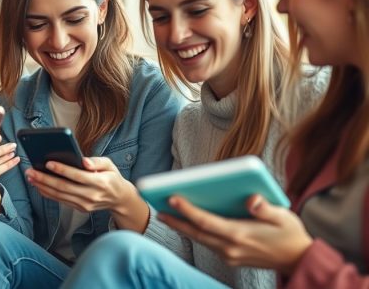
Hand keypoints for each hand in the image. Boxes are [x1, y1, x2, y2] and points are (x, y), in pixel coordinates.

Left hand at [25, 157, 137, 212]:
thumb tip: (83, 161)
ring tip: (30, 177)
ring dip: (42, 186)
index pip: (78, 176)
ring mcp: (85, 204)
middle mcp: (91, 195)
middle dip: (45, 179)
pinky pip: (60, 200)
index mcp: (100, 182)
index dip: (62, 170)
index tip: (48, 163)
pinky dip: (48, 193)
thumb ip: (97, 161)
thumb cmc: (111, 177)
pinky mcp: (80, 208)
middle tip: (31, 171)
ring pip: (59, 195)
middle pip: (64, 187)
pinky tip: (38, 185)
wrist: (119, 199)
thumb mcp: (110, 165)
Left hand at [159, 194, 312, 273]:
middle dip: (176, 221)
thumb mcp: (283, 216)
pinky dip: (196, 233)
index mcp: (241, 235)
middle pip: (197, 233)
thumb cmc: (291, 234)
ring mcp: (230, 255)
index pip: (206, 221)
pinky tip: (188, 224)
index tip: (172, 198)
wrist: (299, 261)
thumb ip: (266, 208)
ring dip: (183, 228)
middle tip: (158, 208)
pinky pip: (208, 244)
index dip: (187, 210)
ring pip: (200, 239)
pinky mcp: (231, 258)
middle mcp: (231, 248)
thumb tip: (251, 199)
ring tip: (167, 215)